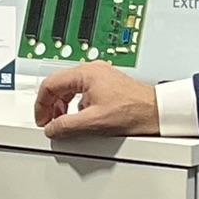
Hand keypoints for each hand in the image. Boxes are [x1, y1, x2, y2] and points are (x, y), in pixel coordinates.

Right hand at [33, 63, 159, 138]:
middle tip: (51, 122)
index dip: (41, 104)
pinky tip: (80, 117)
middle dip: (51, 105)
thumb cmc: (134, 111)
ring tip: (64, 121)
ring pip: (70, 88)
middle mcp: (92, 70)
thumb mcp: (94, 123)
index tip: (42, 120)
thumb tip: (51, 128)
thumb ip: (67, 126)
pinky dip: (75, 104)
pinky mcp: (107, 84)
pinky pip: (82, 91)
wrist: (157, 112)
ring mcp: (100, 75)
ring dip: (63, 105)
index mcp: (86, 73)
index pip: (50, 84)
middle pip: (59, 84)